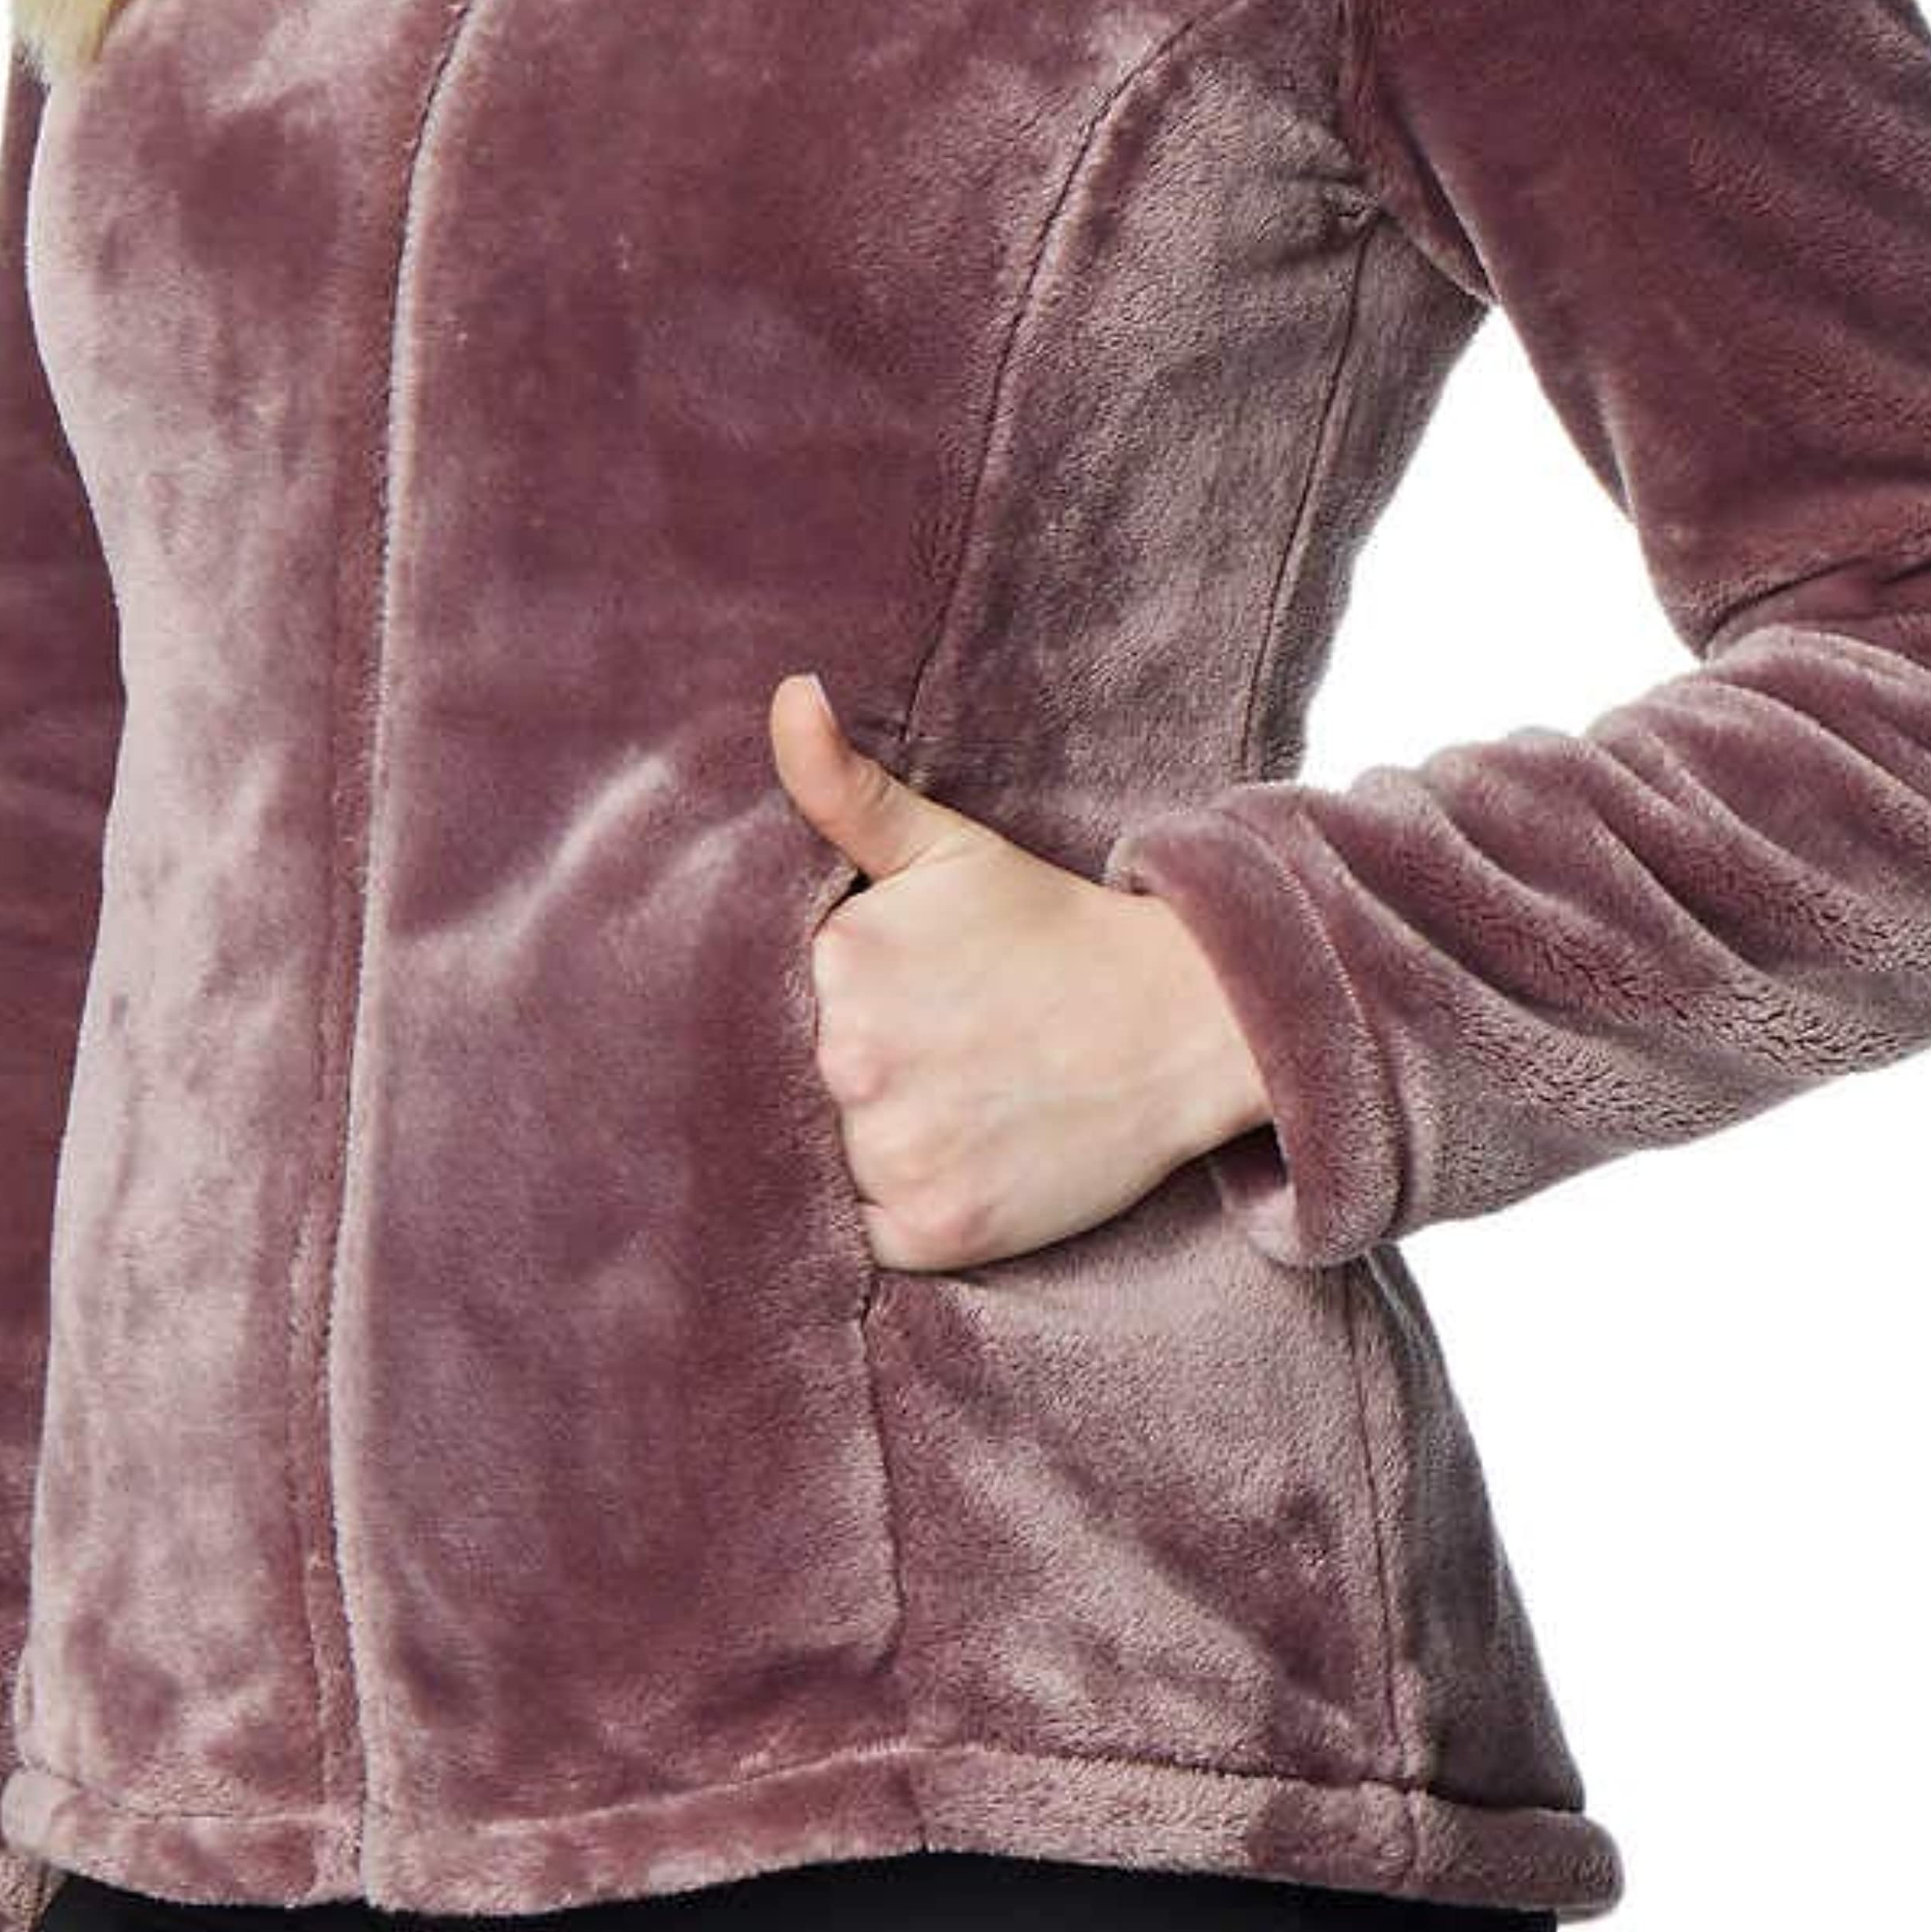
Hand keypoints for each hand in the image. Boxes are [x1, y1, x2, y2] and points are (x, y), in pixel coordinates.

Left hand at [769, 671, 1269, 1270]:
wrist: (1181, 1023)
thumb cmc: (1048, 933)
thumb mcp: (943, 846)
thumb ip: (845, 786)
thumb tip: (786, 695)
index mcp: (840, 957)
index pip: (749, 1007)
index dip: (791, 1012)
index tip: (856, 1009)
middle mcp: (855, 1056)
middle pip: (777, 1087)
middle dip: (823, 1079)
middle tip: (906, 1062)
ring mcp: (895, 1148)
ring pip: (811, 1164)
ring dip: (845, 1148)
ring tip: (926, 1109)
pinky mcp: (932, 1228)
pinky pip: (853, 1236)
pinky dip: (880, 1210)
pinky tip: (938, 1160)